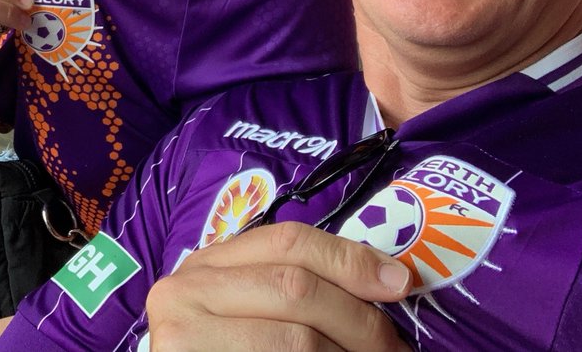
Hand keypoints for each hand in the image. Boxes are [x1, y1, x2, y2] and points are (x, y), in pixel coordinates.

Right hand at [145, 222, 412, 351]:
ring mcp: (182, 336)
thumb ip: (292, 289)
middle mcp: (186, 290)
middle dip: (359, 319)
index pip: (288, 240)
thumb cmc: (225, 350)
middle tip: (394, 348)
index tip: (399, 284)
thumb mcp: (248, 311)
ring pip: (297, 339)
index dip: (350, 258)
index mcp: (206, 264)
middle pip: (297, 287)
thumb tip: (389, 281)